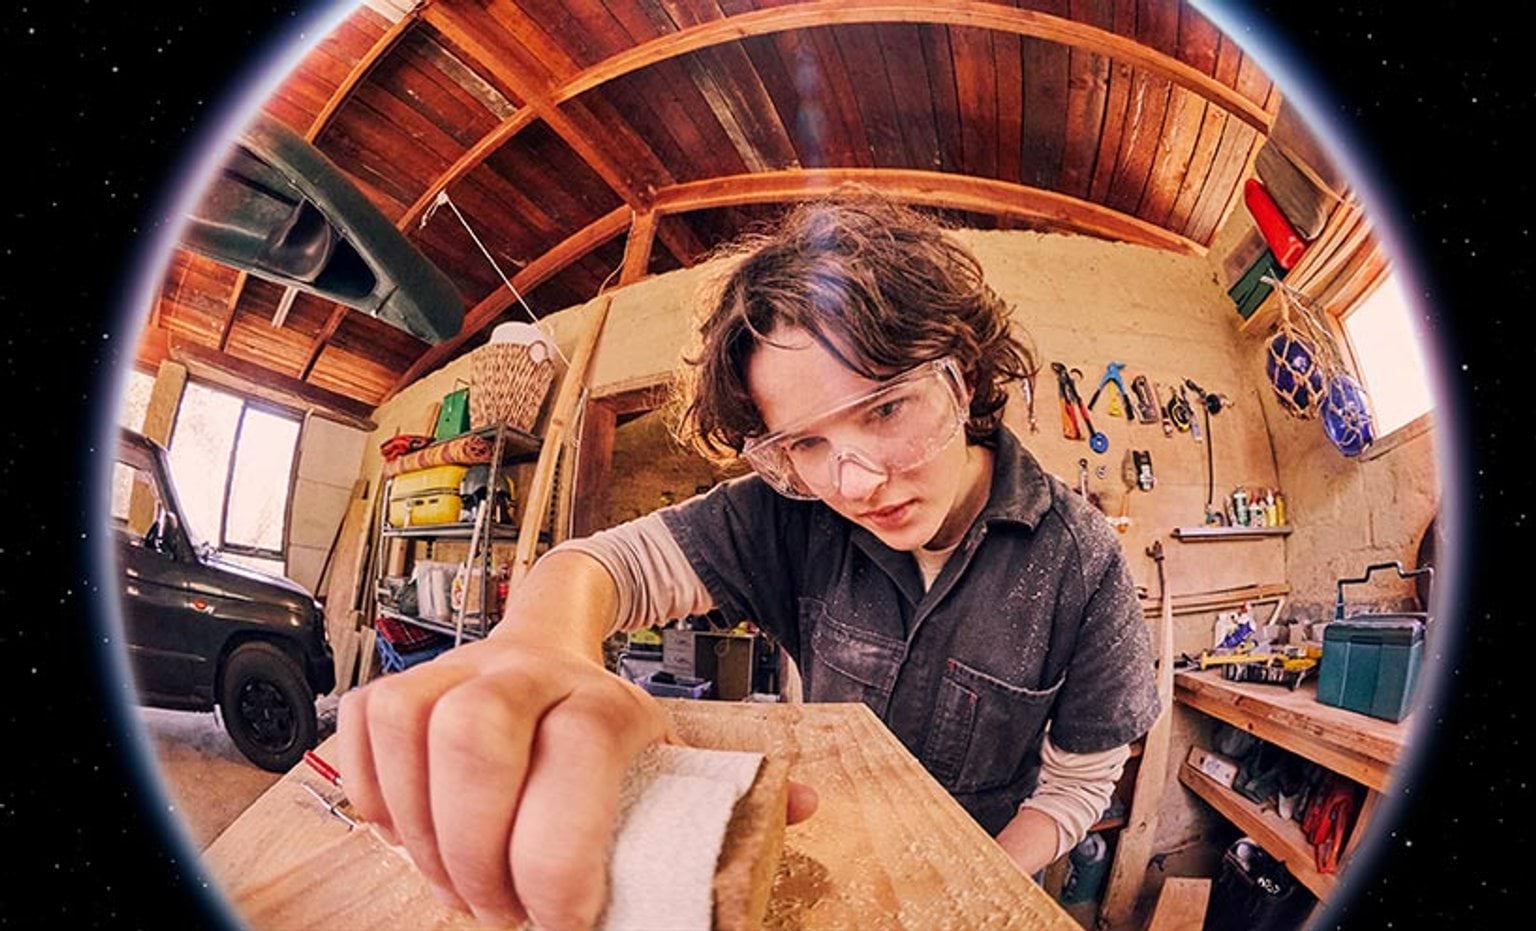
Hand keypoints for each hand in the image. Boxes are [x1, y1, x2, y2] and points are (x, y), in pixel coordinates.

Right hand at [337, 636, 818, 929]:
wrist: (550, 640)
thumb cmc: (608, 728)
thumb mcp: (674, 754)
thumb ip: (729, 791)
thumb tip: (805, 805)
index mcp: (610, 701)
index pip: (581, 755)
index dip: (560, 854)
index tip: (563, 922)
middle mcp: (529, 673)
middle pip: (477, 738)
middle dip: (477, 848)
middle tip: (496, 911)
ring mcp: (456, 671)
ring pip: (412, 732)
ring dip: (420, 833)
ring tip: (456, 885)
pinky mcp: (400, 682)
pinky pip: (361, 731)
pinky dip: (372, 796)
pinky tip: (408, 835)